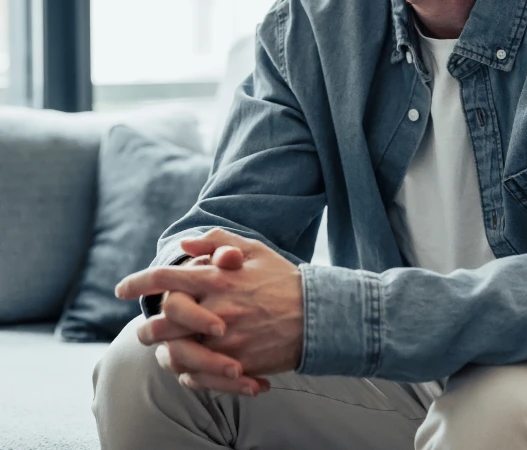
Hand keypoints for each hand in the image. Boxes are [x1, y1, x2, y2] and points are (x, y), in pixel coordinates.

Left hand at [131, 244, 269, 396]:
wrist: (316, 315)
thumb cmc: (282, 279)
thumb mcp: (254, 250)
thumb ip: (218, 241)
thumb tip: (185, 244)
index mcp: (218, 278)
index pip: (166, 278)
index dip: (137, 282)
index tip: (120, 289)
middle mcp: (217, 309)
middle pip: (161, 322)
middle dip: (146, 327)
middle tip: (143, 329)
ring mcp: (225, 340)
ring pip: (175, 352)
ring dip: (164, 352)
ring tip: (163, 351)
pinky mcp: (235, 364)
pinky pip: (198, 374)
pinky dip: (187, 372)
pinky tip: (188, 367)